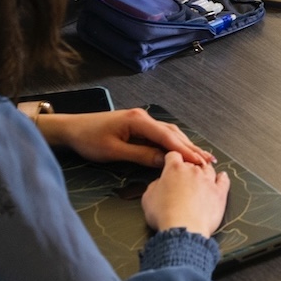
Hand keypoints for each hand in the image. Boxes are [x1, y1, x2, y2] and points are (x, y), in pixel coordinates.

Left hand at [36, 107, 215, 167]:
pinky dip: (173, 144)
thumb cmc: (88, 139)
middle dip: (191, 148)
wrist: (71, 129)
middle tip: (209, 162)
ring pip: (168, 133)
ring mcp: (141, 121)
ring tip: (201, 158)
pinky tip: (181, 152)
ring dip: (185, 146)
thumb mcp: (114, 152)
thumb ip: (141, 156)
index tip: (200, 162)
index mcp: (138, 120)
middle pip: (173, 133)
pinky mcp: (138, 126)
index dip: (185, 151)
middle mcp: (143, 117)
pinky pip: (160, 135)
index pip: (167, 137)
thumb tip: (165, 162)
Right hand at [140, 150, 230, 234]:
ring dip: (204, 170)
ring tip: (201, 175)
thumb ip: (155, 186)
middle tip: (183, 176)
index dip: (172, 159)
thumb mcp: (148, 198)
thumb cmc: (165, 215)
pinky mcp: (219, 193)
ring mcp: (208, 181)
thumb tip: (160, 183)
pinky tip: (222, 176)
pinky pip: (224, 181)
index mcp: (174, 169)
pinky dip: (222, 178)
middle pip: (192, 162)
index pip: (174, 155)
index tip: (171, 162)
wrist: (183, 229)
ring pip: (208, 169)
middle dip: (187, 167)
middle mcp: (193, 171)